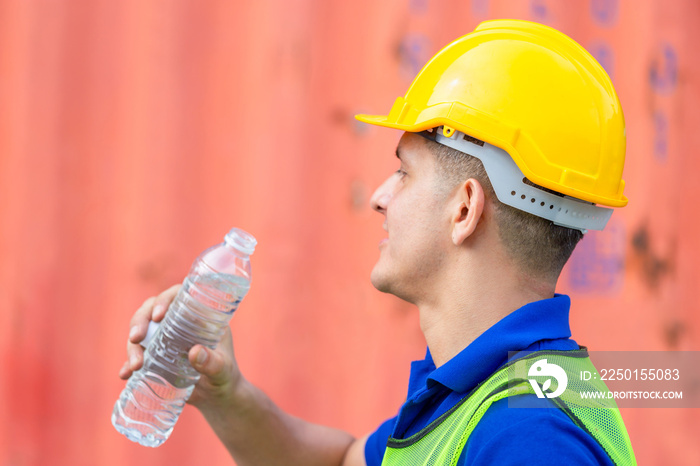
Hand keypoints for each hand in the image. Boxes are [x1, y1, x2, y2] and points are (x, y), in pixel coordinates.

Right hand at [118, 284, 243, 409]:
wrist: (217, 397)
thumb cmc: (225, 376)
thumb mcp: (222, 370)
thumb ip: (213, 363)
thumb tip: (195, 352)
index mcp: (198, 316)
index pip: (178, 296)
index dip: (164, 300)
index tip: (158, 316)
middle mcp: (178, 323)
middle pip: (151, 310)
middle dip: (139, 321)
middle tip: (135, 338)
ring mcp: (163, 339)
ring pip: (141, 332)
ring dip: (132, 345)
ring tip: (135, 366)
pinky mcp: (154, 356)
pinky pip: (137, 354)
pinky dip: (128, 363)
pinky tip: (125, 374)